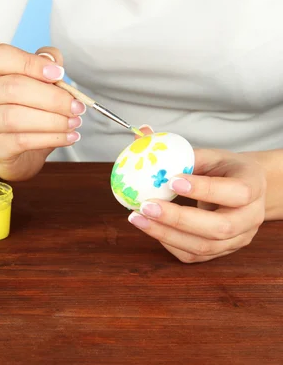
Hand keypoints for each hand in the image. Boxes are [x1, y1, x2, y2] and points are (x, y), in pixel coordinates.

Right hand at [0, 44, 85, 180]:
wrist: (17, 152)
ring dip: (51, 120)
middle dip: (51, 97)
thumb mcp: (40, 84)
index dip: (31, 63)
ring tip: (73, 122)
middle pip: (12, 87)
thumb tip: (54, 63)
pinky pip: (21, 141)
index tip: (59, 74)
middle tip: (76, 106)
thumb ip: (47, 67)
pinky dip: (49, 138)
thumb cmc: (29, 110)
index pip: (1, 56)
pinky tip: (67, 137)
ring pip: (15, 117)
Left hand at [127, 126, 266, 262]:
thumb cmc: (224, 170)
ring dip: (166, 233)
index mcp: (252, 186)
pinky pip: (194, 256)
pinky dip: (168, 243)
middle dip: (178, 218)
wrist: (243, 191)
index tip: (171, 181)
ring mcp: (238, 239)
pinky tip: (150, 227)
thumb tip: (144, 134)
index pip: (235, 192)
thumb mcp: (211, 156)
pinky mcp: (221, 252)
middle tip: (146, 205)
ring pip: (204, 247)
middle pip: (219, 227)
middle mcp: (251, 217)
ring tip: (137, 218)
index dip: (203, 189)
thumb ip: (182, 152)